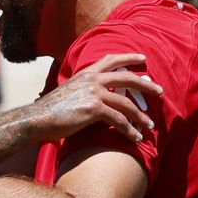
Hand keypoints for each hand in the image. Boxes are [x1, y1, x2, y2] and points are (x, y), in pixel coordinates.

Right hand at [33, 53, 161, 143]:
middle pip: (127, 78)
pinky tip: (135, 138)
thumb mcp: (69, 94)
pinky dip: (129, 131)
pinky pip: (119, 120)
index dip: (128, 59)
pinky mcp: (94, 108)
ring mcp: (94, 93)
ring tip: (150, 126)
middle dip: (146, 85)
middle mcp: (92, 80)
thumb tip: (98, 104)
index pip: (111, 60)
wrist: (37, 119)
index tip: (143, 60)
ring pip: (126, 103)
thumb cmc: (50, 111)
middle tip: (159, 91)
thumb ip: (85, 93)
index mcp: (85, 74)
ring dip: (141, 117)